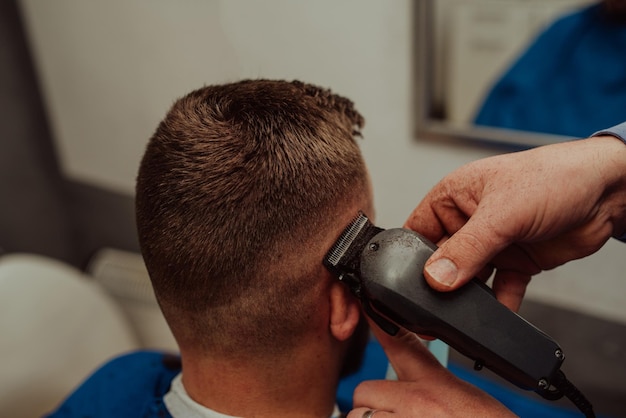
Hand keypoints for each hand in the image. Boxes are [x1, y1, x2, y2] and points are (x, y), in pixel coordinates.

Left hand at [347, 320, 514, 416]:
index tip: (367, 307)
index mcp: (437, 385)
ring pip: (358, 416)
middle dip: (374, 406)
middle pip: (365, 390)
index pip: (400, 342)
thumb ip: (438, 390)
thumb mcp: (470, 401)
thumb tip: (414, 394)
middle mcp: (416, 400)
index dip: (379, 323)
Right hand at [405, 136, 625, 310]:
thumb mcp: (502, 213)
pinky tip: (497, 316)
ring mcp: (492, 244)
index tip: (408, 284)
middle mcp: (468, 221)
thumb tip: (435, 278)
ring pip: (468, 279)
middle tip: (436, 306)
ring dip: (468, 297)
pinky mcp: (515, 262)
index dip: (409, 257)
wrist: (609, 191)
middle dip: (439, 283)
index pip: (417, 231)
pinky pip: (499, 290)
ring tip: (465, 313)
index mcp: (453, 197)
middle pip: (440, 260)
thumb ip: (467, 249)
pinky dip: (499, 305)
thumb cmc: (555, 177)